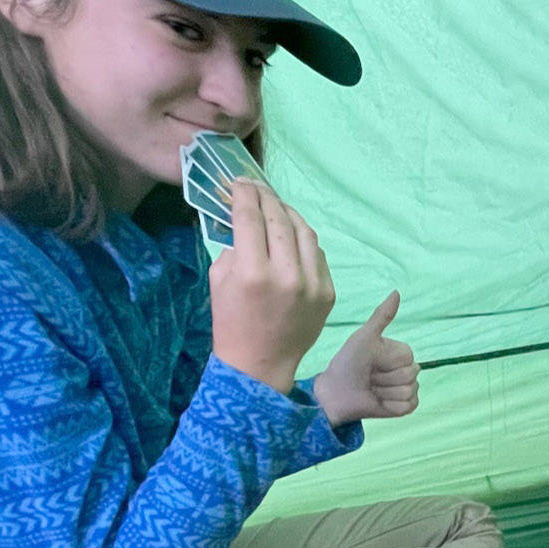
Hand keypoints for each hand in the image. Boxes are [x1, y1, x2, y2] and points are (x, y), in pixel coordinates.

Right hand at [209, 179, 333, 392]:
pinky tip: (293, 235)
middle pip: (280, 219)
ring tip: (276, 206)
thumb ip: (232, 245)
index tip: (240, 182)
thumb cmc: (231, 323)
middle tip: (256, 188)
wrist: (260, 365)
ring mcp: (313, 284)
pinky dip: (304, 240)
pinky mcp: (328, 292)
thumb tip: (243, 217)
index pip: (250, 218)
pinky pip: (317, 254)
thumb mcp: (219, 281)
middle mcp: (287, 275)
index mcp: (253, 272)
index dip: (244, 194)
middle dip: (266, 198)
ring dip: (289, 214)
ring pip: (305, 232)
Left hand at [313, 291, 417, 427]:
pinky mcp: (405, 407)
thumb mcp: (363, 337)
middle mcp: (407, 369)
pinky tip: (377, 401)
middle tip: (369, 376)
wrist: (335, 391)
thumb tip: (396, 292)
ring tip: (371, 388)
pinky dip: (390, 405)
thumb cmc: (347, 362)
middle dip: (384, 377)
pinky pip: (408, 405)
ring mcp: (408, 389)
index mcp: (400, 352)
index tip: (371, 361)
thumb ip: (381, 316)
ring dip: (384, 391)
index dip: (386, 361)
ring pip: (408, 390)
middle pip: (410, 374)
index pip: (408, 356)